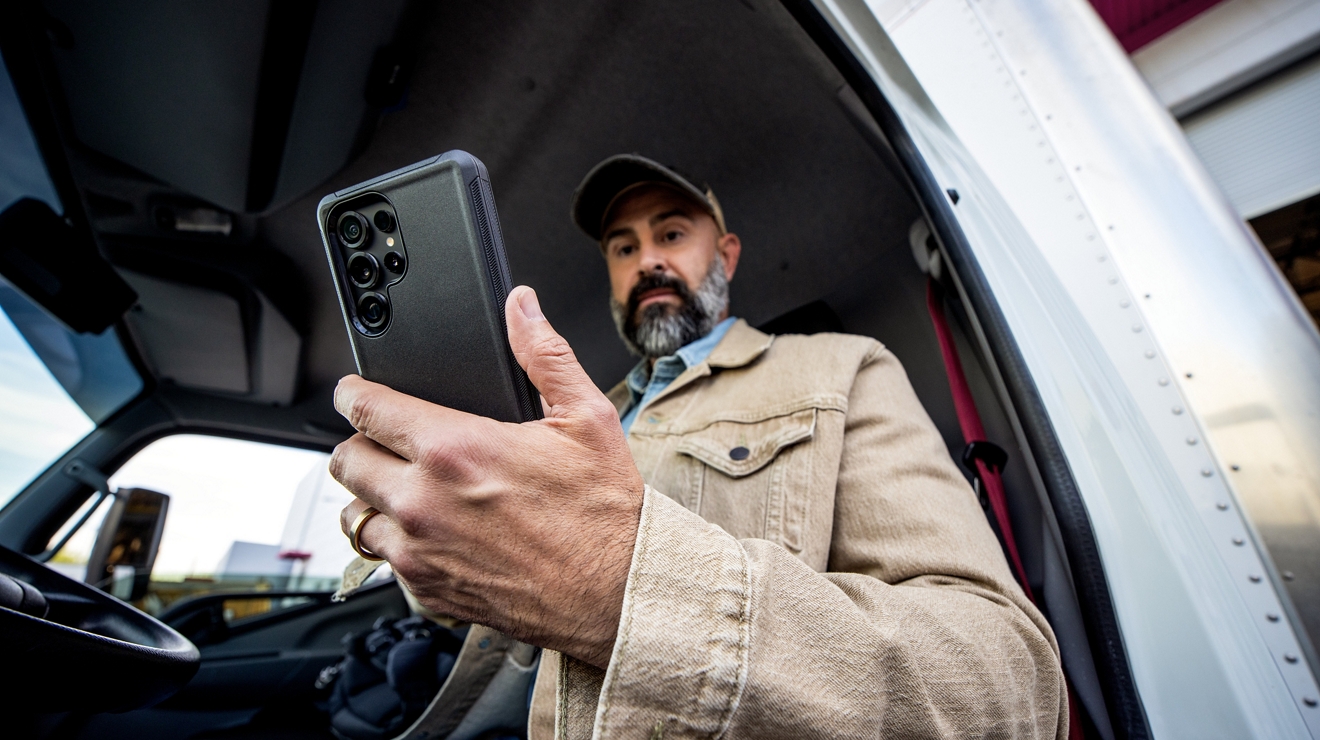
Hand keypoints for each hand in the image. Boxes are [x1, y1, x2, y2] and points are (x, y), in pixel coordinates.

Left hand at [331, 286, 643, 667]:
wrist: (618, 592)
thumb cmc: (605, 512)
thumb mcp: (585, 417)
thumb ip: (543, 354)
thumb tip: (521, 306)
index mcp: (455, 449)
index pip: (365, 408)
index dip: (354, 392)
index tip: (356, 391)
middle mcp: (423, 502)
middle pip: (346, 461)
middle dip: (362, 444)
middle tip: (389, 442)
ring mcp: (419, 551)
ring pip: (354, 515)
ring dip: (372, 498)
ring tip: (408, 490)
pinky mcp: (426, 590)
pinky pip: (381, 561)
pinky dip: (397, 544)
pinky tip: (432, 533)